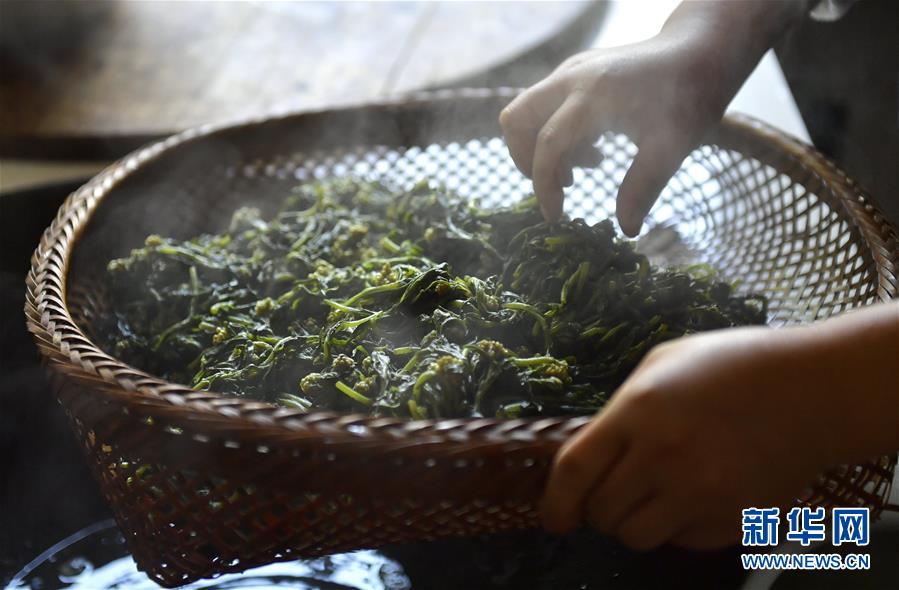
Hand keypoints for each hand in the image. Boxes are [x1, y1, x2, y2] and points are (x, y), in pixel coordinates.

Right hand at [499, 2, 805, 234]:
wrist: (702, 49)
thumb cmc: (691, 95)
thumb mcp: (672, 147)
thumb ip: (644, 188)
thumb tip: (627, 230)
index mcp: (593, 96)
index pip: (548, 144)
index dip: (544, 185)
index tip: (556, 216)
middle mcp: (572, 78)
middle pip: (516, 119)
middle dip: (526, 161)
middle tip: (561, 185)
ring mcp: (571, 72)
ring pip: (527, 111)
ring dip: (543, 146)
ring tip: (589, 164)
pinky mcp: (576, 73)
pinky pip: (545, 105)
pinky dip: (556, 132)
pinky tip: (594, 147)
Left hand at [540, 327, 834, 550]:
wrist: (812, 391)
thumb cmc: (733, 367)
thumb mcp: (661, 363)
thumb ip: (620, 408)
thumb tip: (592, 450)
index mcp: (639, 412)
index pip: (574, 472)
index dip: (555, 503)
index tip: (554, 517)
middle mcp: (664, 458)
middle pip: (602, 513)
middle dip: (597, 508)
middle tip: (612, 492)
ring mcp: (700, 494)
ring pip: (636, 537)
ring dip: (634, 523)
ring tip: (652, 495)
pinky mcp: (732, 520)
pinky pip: (682, 542)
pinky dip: (677, 526)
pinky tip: (695, 493)